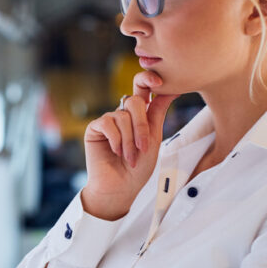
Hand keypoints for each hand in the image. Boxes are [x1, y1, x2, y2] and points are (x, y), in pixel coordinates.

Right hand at [81, 70, 179, 219]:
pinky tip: (116, 152)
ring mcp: (108, 121)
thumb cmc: (139, 168)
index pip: (142, 88)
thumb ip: (158, 113)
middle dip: (142, 125)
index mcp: (139, 115)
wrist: (121, 188)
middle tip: (144, 147)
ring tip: (130, 158)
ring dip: (130, 140)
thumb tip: (172, 90)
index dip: (148, 79)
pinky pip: (108, 123)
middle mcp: (123, 115)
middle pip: (134, 101)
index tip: (159, 81)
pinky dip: (116, 139)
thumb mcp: (154, 138)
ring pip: (123, 116)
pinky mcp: (94, 128)